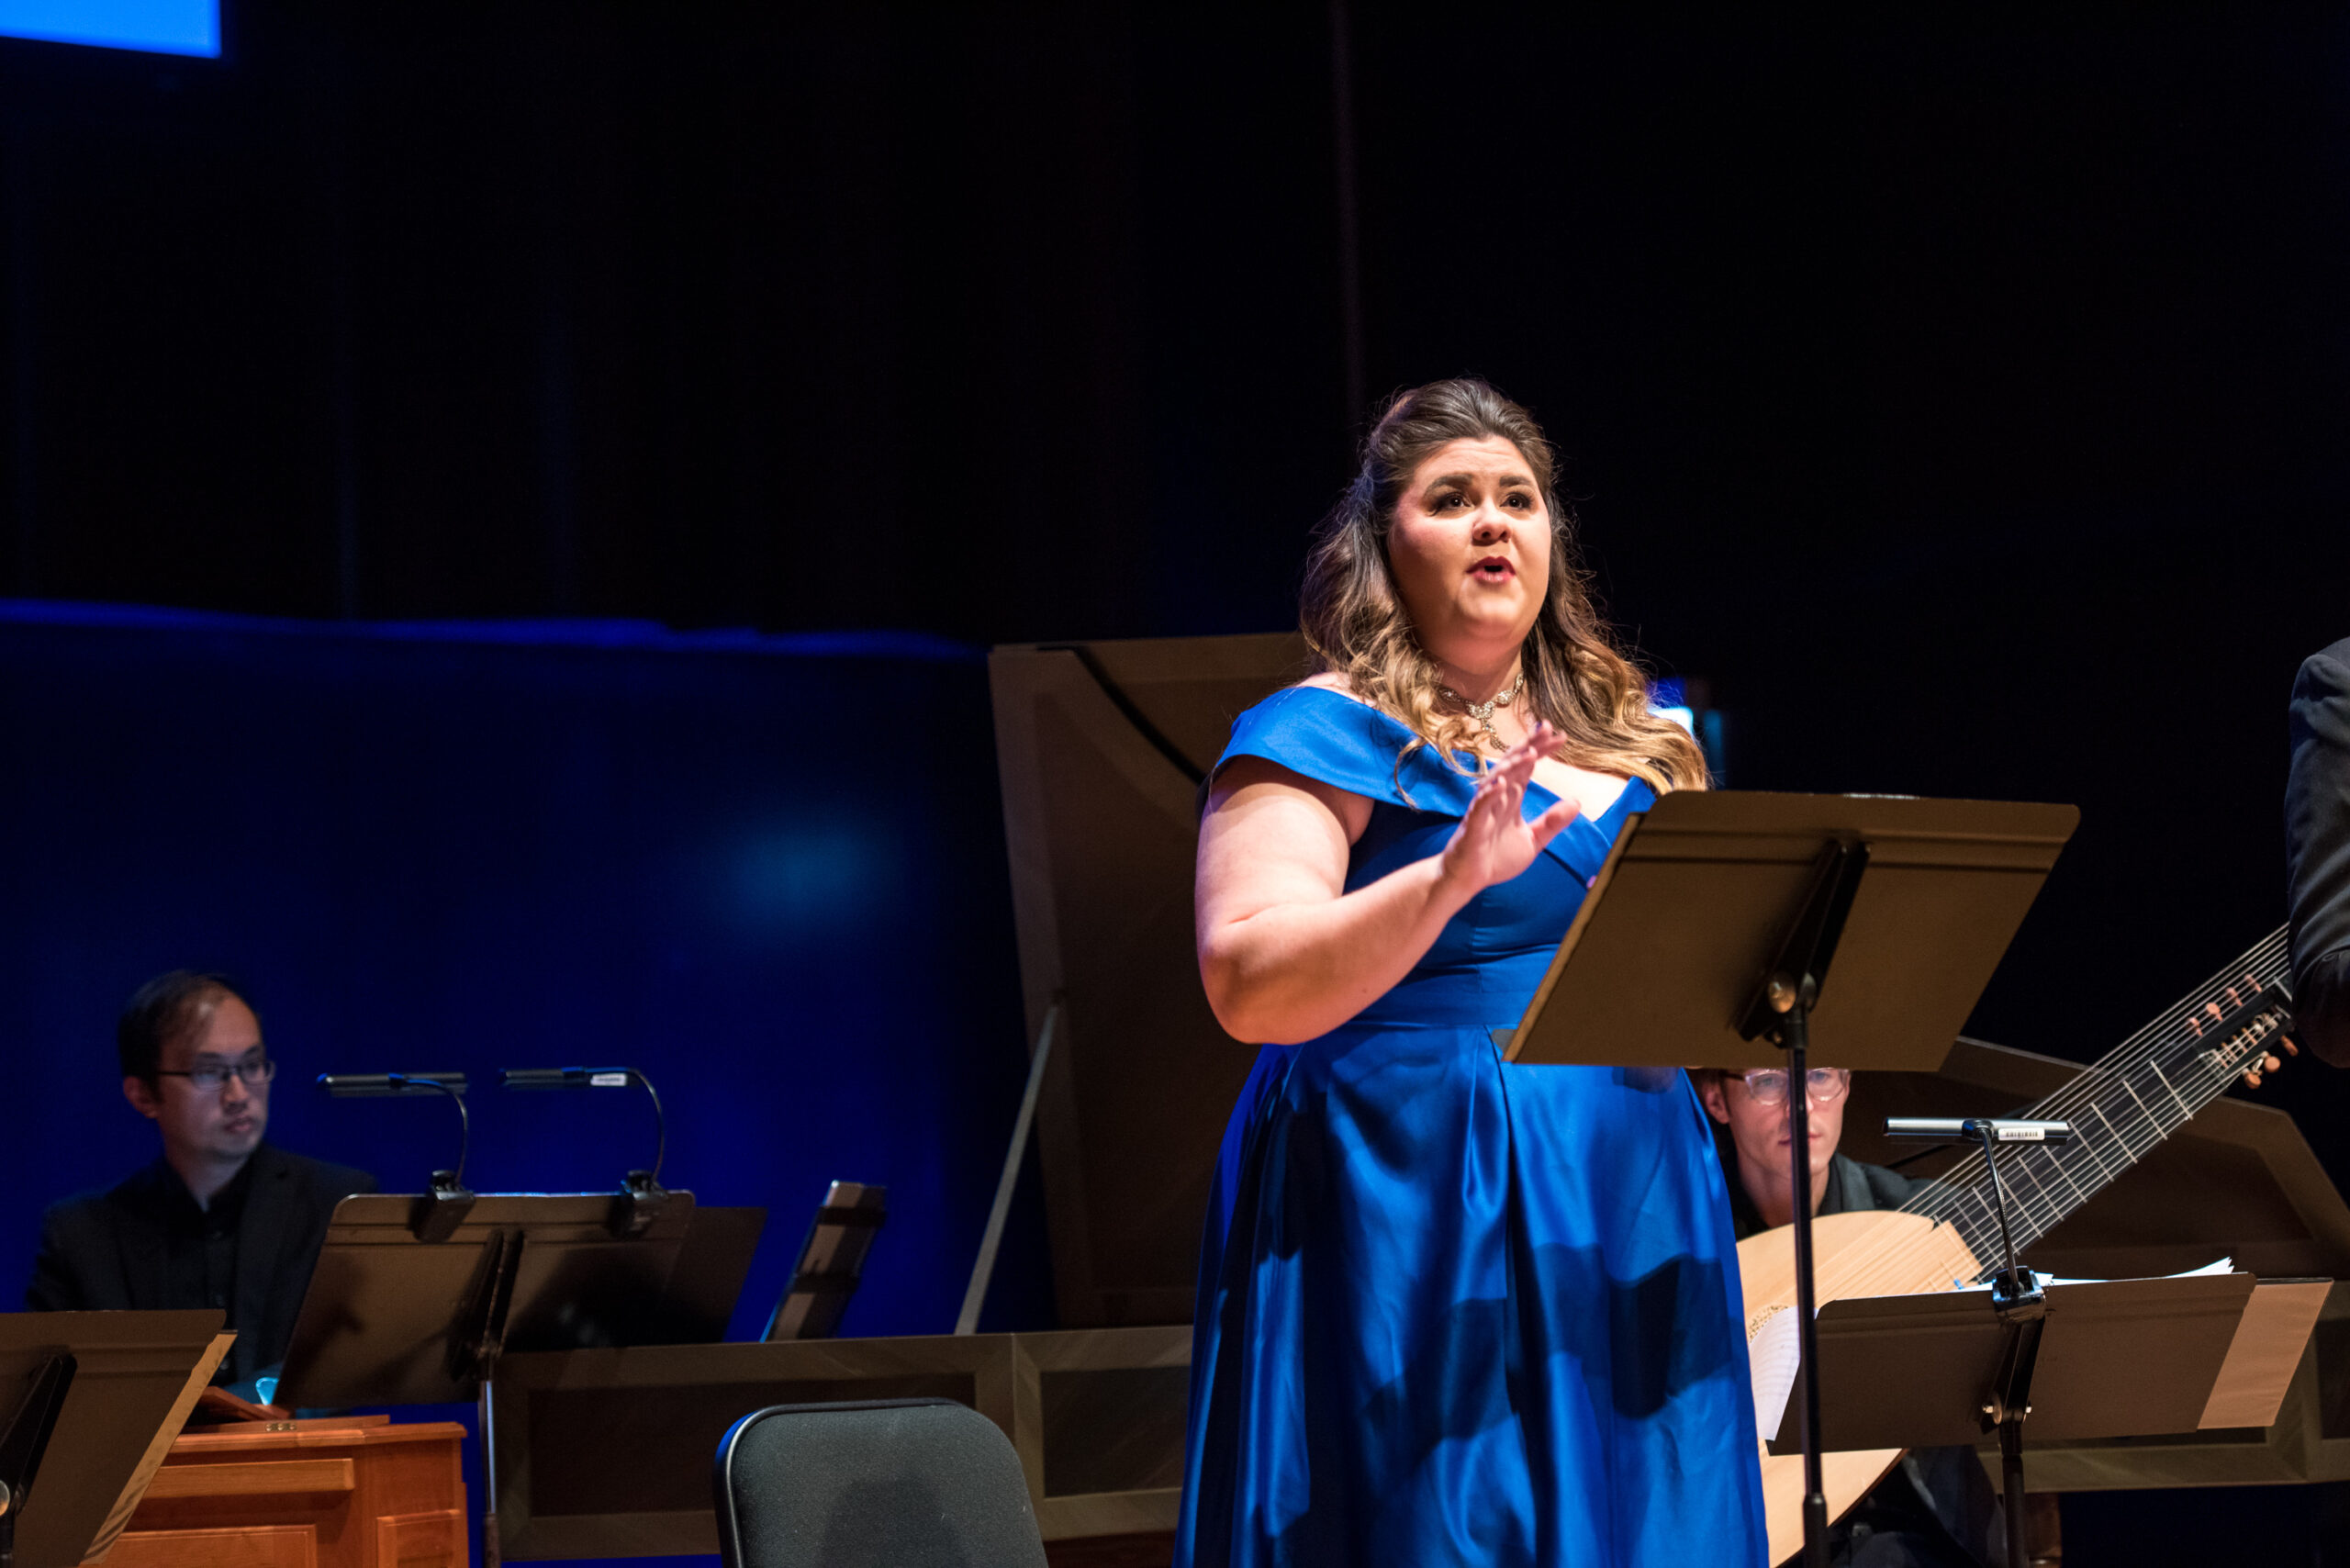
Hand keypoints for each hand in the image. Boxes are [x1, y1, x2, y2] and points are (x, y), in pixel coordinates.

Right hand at [1438, 722, 1580, 894]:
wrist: (1467, 879)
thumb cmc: (1495, 858)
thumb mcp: (1533, 839)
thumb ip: (1552, 821)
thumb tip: (1576, 802)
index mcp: (1511, 798)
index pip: (1528, 767)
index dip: (1542, 750)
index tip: (1560, 736)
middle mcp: (1497, 797)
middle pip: (1513, 765)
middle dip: (1529, 746)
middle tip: (1546, 728)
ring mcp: (1484, 810)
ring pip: (1497, 780)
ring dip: (1513, 766)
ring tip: (1530, 752)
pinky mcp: (1473, 826)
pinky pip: (1481, 806)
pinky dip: (1490, 794)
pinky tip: (1502, 784)